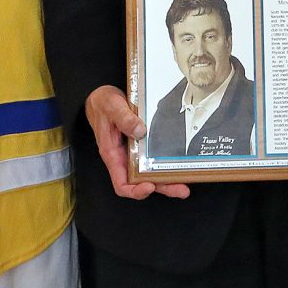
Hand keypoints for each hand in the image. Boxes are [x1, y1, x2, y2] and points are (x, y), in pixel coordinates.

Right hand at [84, 85, 188, 200]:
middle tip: (180, 189)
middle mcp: (124, 158)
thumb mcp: (112, 107)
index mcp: (113, 154)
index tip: (149, 186)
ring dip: (167, 180)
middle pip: (142, 182)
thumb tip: (139, 130)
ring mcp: (134, 153)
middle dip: (162, 188)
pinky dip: (165, 164)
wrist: (102, 97)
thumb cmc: (103, 104)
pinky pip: (153, 158)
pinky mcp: (142, 145)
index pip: (121, 184)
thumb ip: (124, 118)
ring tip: (185, 183)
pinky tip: (178, 163)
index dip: (135, 191)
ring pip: (151, 173)